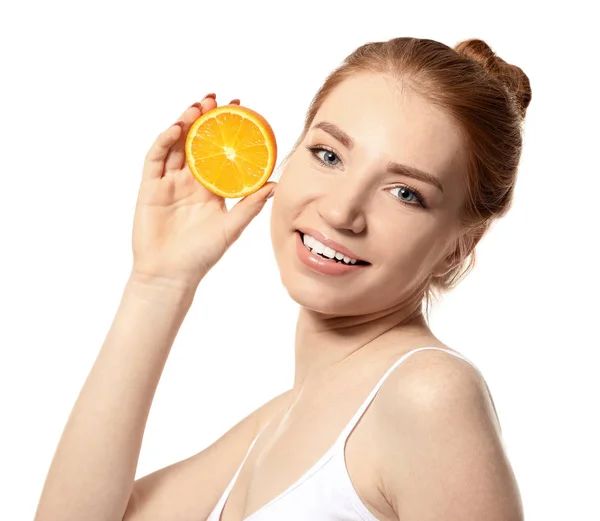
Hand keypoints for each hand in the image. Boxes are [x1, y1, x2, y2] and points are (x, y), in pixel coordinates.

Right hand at [131, 95, 275, 290]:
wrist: (171, 274)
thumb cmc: (202, 255)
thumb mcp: (231, 228)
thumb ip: (250, 205)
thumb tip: (275, 183)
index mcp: (211, 188)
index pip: (219, 152)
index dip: (227, 132)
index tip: (241, 111)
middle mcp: (190, 181)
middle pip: (196, 142)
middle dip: (205, 119)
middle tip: (217, 99)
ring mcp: (169, 183)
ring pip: (176, 145)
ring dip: (185, 123)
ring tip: (198, 106)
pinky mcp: (150, 188)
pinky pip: (155, 159)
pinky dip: (164, 142)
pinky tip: (176, 128)